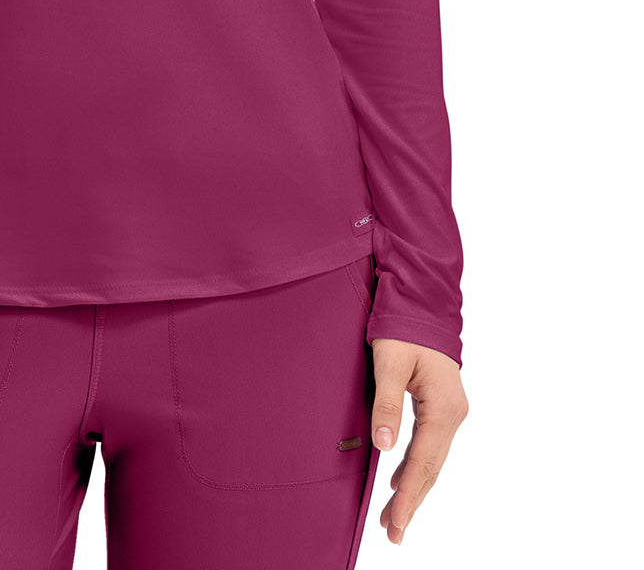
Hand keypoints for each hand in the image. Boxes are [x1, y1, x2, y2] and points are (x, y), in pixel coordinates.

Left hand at [370, 338, 468, 544]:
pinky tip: (401, 481)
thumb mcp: (389, 362)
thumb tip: (384, 447)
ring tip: (393, 517)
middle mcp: (453, 415)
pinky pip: (430, 446)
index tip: (396, 523)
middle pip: (431, 468)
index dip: (408, 495)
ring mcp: (450, 412)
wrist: (422, 301)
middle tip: (393, 534)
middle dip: (411, 502)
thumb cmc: (405, 327)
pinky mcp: (441, 407)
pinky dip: (416, 467)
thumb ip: (387, 404)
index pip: (424, 462)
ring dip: (413, 488)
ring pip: (431, 460)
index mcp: (444, 408)